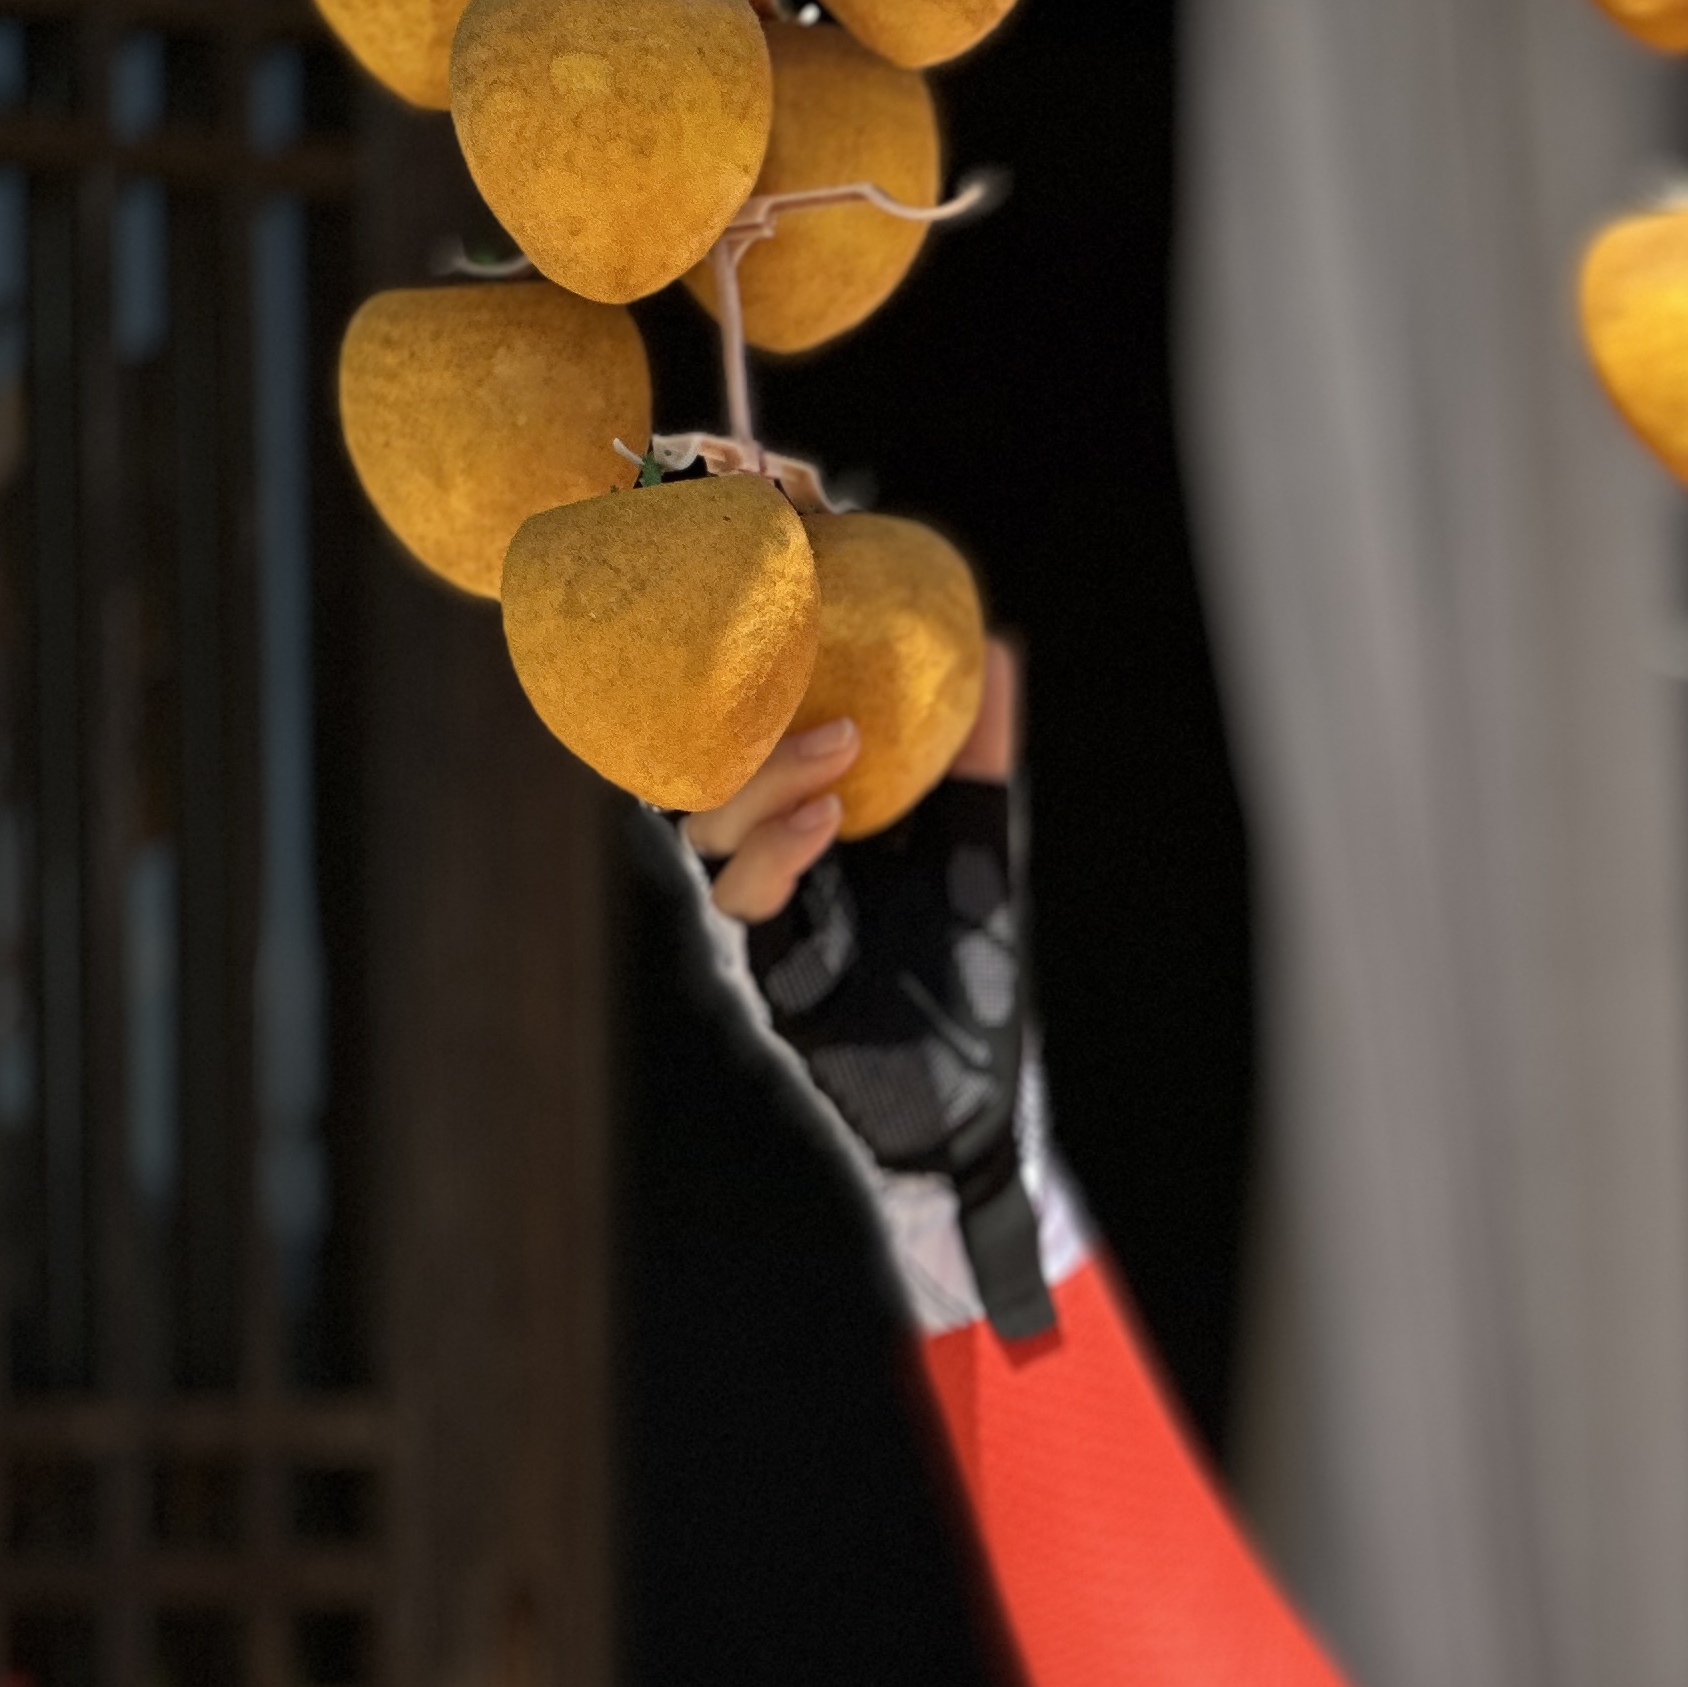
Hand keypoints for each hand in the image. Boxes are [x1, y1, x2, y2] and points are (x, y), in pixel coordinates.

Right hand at [708, 637, 1056, 1337]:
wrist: (971, 1096)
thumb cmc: (964, 974)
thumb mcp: (980, 846)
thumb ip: (977, 755)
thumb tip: (997, 645)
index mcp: (794, 811)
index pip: (730, 720)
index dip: (724, 658)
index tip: (757, 590)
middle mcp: (759, 853)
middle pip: (690, 760)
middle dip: (721, 703)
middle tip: (781, 656)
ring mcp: (757, 911)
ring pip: (704, 824)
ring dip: (761, 774)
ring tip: (838, 744)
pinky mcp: (765, 969)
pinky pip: (744, 899)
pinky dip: (777, 850)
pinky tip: (828, 825)